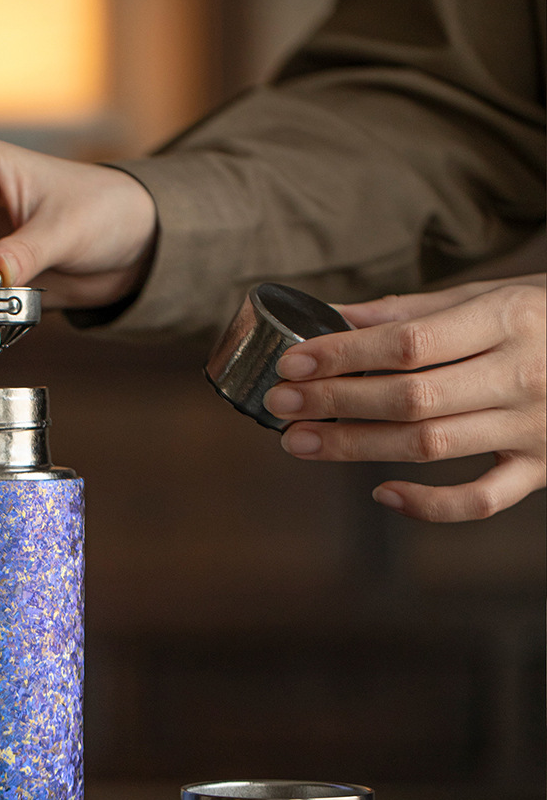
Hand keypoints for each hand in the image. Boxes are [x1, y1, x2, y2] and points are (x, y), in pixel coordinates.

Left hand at [262, 276, 545, 521]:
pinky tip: (381, 493)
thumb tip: (339, 316)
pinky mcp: (542, 471)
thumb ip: (416, 310)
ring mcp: (533, 429)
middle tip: (280, 403)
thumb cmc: (546, 316)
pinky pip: (481, 500)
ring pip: (432, 447)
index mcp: (506, 320)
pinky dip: (428, 505)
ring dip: (357, 447)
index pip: (408, 343)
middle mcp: (521, 376)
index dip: (343, 354)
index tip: (293, 361)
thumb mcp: (492, 294)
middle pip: (412, 397)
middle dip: (336, 401)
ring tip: (302, 442)